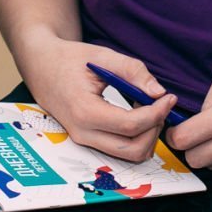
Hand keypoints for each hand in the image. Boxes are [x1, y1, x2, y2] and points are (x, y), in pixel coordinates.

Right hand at [12, 33, 178, 161]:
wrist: (42, 67)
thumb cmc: (70, 59)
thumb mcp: (103, 55)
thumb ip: (133, 71)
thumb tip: (159, 92)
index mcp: (84, 111)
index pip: (130, 125)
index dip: (157, 113)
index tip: (169, 97)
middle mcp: (83, 133)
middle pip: (133, 149)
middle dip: (155, 129)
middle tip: (161, 105)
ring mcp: (84, 141)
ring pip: (129, 155)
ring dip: (148, 135)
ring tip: (149, 108)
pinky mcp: (89, 142)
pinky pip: (121, 149)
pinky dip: (138, 137)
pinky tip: (138, 113)